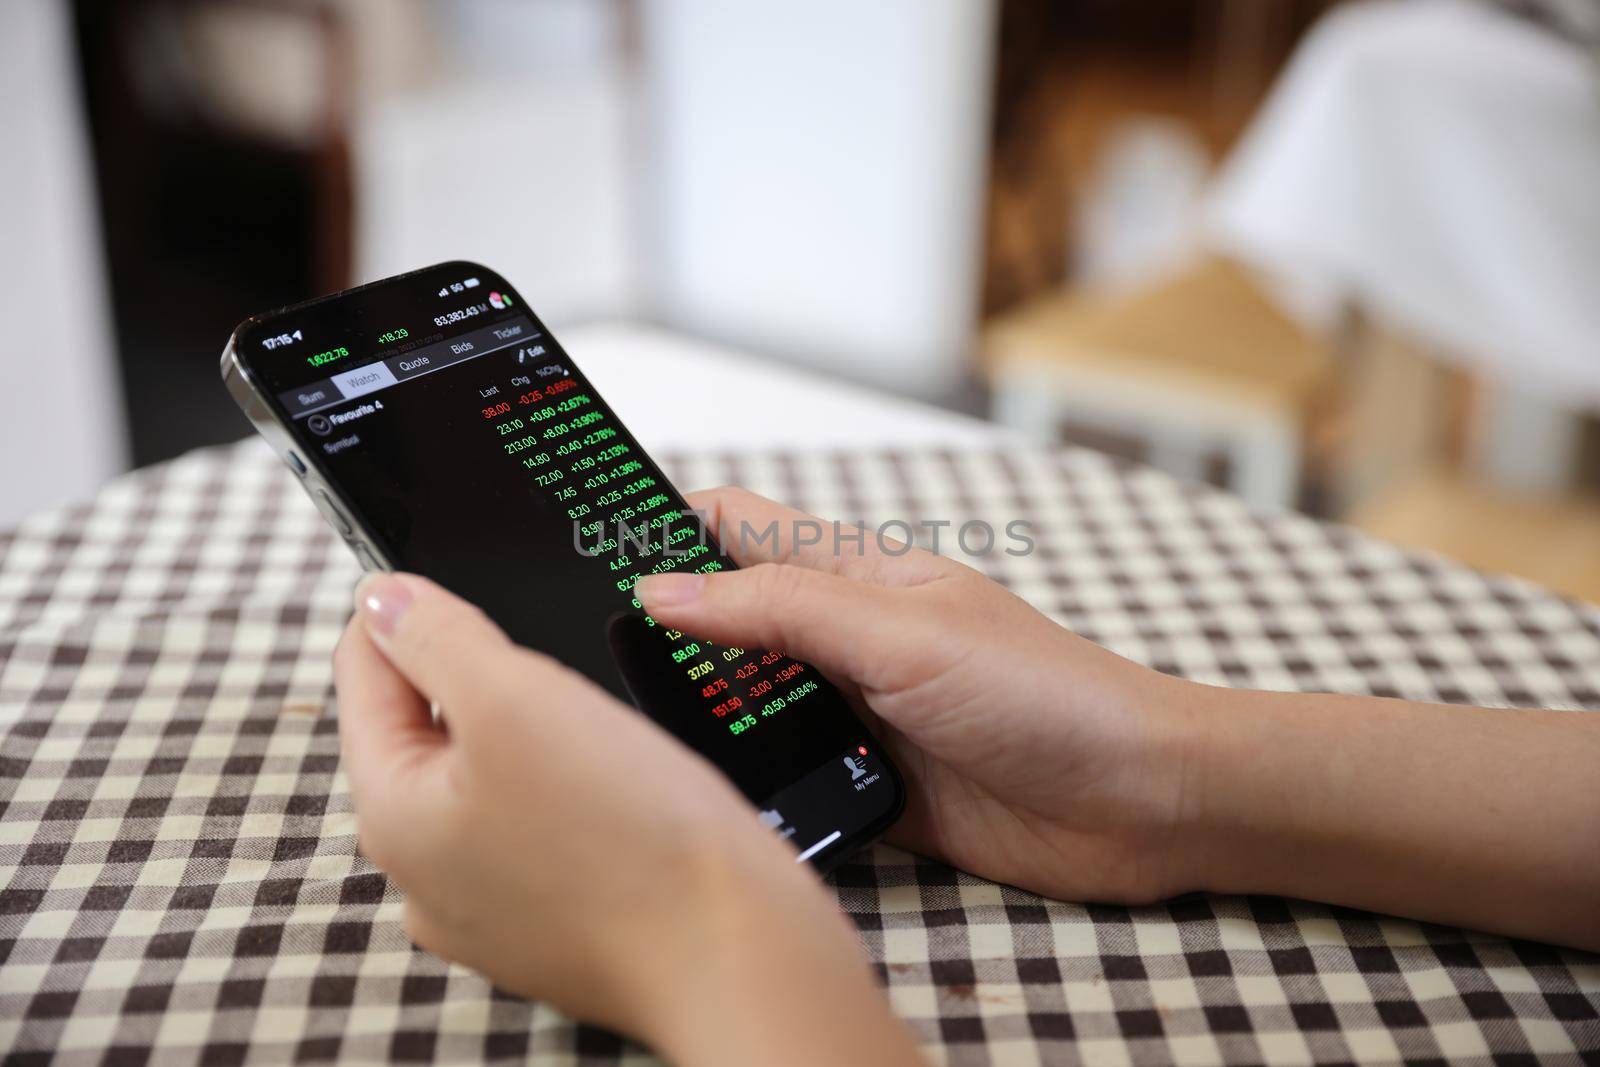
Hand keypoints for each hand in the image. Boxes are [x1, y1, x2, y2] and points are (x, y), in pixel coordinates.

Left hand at [333, 573, 926, 1065]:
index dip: (409, 606)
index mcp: (393, 816)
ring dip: (531, 733)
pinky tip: (620, 781)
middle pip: (425, 729)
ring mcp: (491, 909)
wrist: (737, 950)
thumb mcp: (517, 697)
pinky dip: (570, 789)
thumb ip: (436, 637)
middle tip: (553, 651)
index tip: (465, 571)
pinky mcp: (556, 923)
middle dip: (479, 676)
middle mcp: (425, 875)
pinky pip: (541, 828)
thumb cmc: (630, 834)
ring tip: (596, 719)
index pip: (362, 675)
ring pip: (490, 779)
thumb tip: (382, 599)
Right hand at [638, 489, 1599, 951]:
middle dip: (665, 631)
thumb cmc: (1045, 694)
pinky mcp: (871, 787)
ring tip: (631, 729)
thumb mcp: (899, 635)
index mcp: (859, 577)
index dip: (670, 521)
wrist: (1139, 802)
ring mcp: (860, 715)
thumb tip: (660, 587)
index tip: (588, 531)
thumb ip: (780, 609)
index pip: (743, 529)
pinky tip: (706, 798)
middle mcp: (850, 641)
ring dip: (703, 715)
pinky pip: (788, 779)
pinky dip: (750, 785)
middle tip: (585, 653)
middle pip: (732, 622)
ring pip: (749, 705)